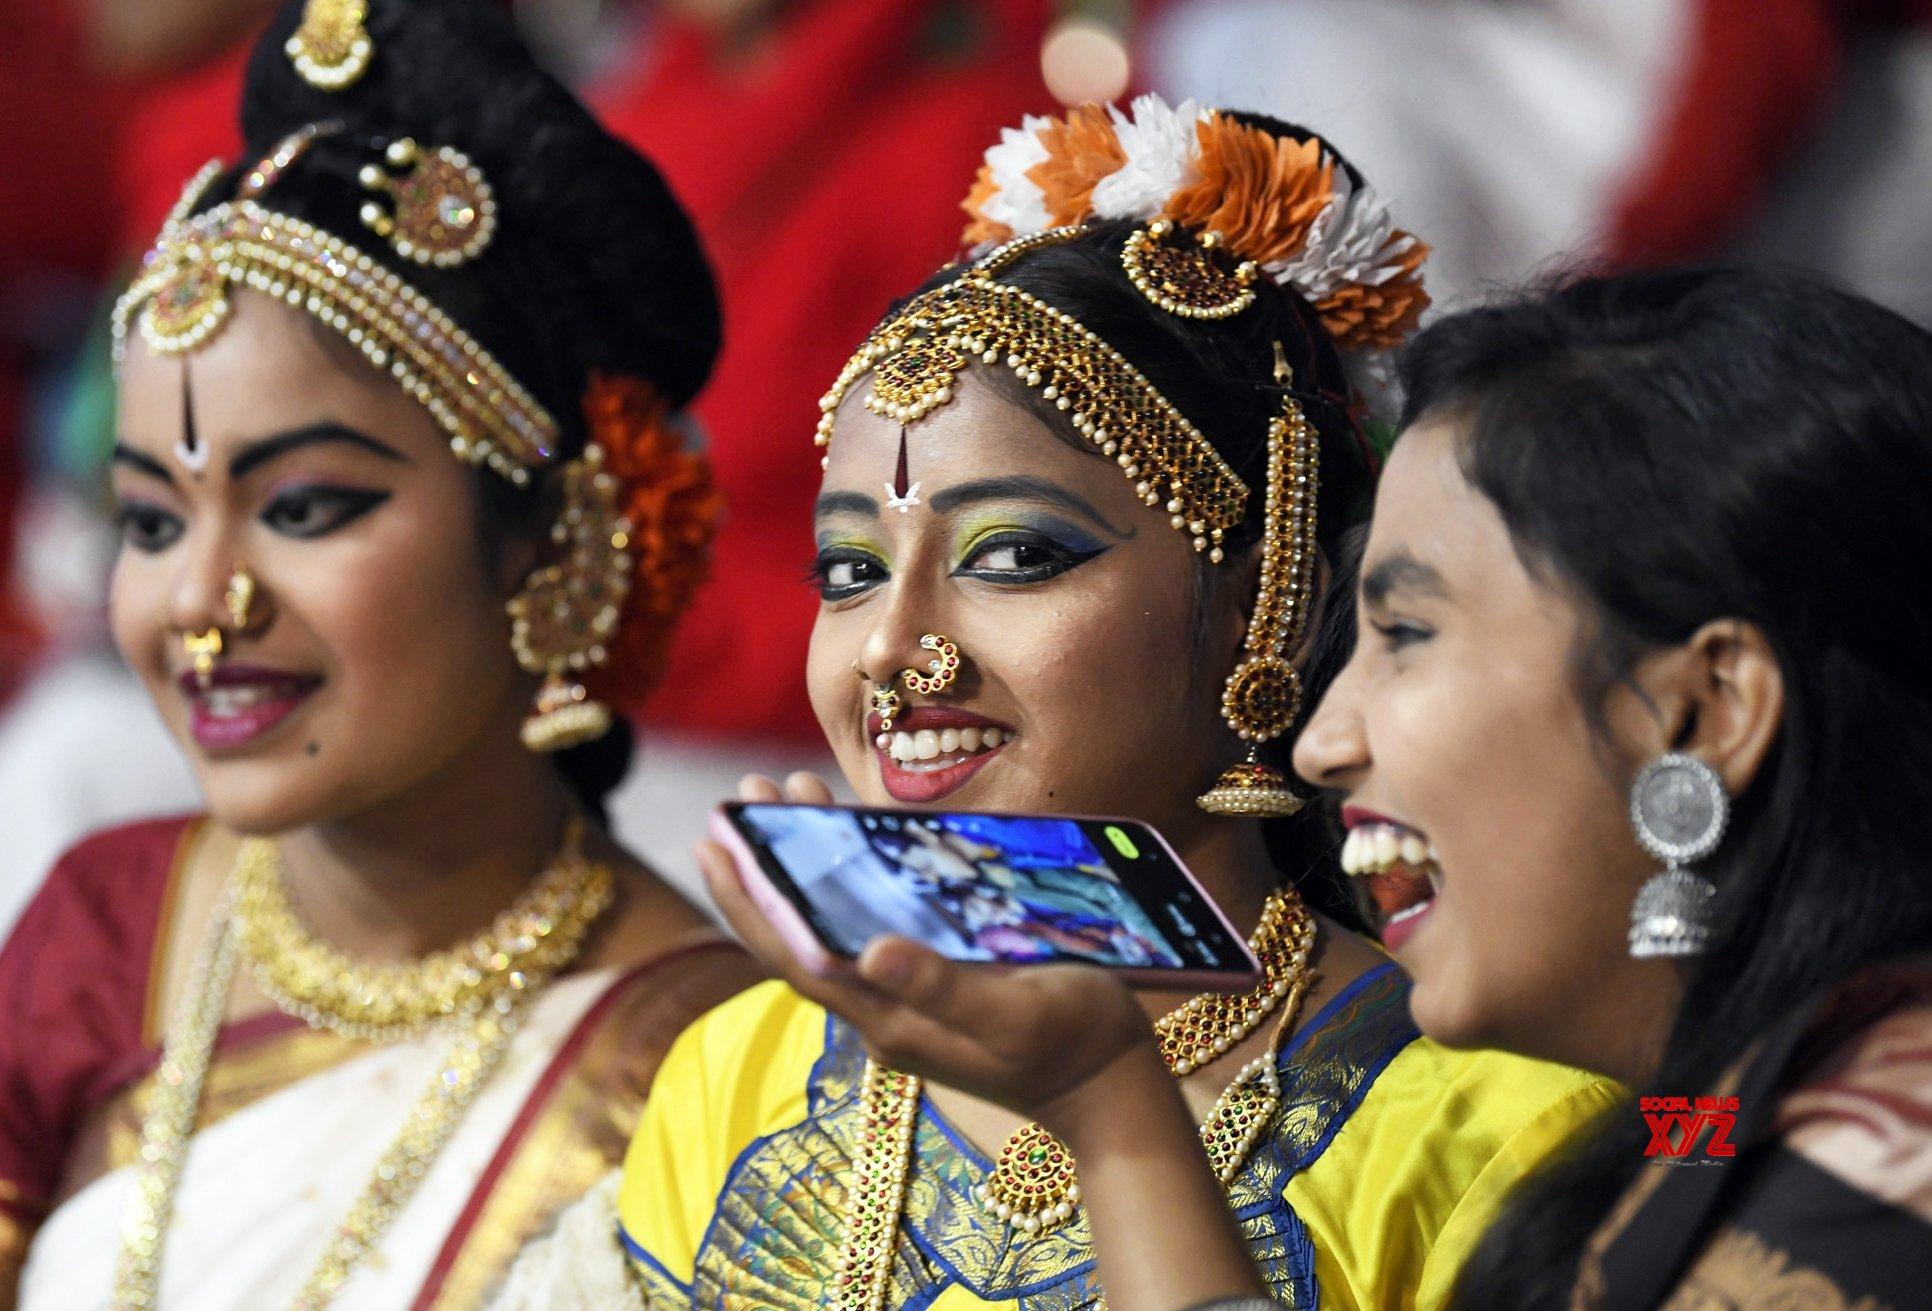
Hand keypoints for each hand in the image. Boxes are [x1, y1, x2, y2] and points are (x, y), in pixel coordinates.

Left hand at [698, 773, 1164, 1129]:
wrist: (1111, 1095)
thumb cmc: (1074, 1045)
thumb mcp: (1014, 1014)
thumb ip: (942, 987)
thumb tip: (869, 949)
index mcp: (886, 1018)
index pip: (791, 952)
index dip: (748, 896)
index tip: (715, 835)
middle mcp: (880, 1010)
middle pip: (800, 931)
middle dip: (765, 863)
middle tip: (744, 794)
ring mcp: (903, 999)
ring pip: (833, 924)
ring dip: (806, 862)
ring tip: (789, 794)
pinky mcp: (931, 989)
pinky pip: (872, 926)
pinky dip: (856, 878)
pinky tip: (858, 840)